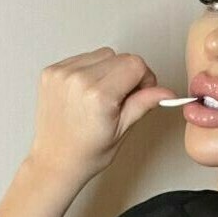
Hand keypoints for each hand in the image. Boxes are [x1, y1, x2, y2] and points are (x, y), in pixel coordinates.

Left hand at [27, 47, 177, 178]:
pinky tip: (86, 93)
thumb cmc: (85, 154)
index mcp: (98, 95)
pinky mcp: (51, 71)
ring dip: (108, 70)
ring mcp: (62, 73)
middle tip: (121, 99)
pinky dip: (89, 71)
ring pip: (101, 55)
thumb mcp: (121, 130)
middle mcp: (78, 79)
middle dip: (127, 74)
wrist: (54, 161)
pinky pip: (81, 59)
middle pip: (120, 57)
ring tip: (101, 96)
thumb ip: (143, 104)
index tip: (142, 92)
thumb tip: (166, 92)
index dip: (145, 78)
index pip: (135, 64)